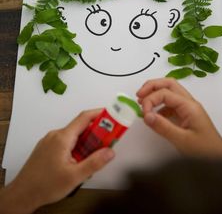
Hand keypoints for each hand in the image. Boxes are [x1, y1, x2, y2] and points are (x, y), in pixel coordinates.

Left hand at [0, 109, 114, 213]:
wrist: (22, 194)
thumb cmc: (46, 185)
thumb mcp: (74, 176)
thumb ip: (94, 163)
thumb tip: (110, 152)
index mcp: (63, 138)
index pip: (84, 118)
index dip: (99, 114)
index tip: (112, 117)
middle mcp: (55, 135)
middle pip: (80, 127)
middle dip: (95, 132)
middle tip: (107, 141)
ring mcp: (49, 141)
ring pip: (73, 136)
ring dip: (86, 141)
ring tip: (93, 156)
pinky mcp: (46, 148)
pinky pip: (65, 142)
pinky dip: (76, 146)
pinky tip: (78, 161)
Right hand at [137, 78, 221, 158]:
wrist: (218, 159)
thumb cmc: (204, 150)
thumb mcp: (182, 140)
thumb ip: (163, 127)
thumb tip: (146, 116)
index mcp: (189, 106)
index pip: (165, 93)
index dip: (151, 99)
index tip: (143, 113)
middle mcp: (189, 103)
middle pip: (169, 84)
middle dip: (152, 86)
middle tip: (138, 95)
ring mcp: (187, 109)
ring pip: (169, 92)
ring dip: (155, 94)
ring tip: (142, 102)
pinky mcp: (185, 116)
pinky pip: (170, 105)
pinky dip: (159, 106)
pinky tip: (153, 115)